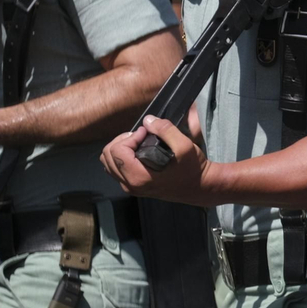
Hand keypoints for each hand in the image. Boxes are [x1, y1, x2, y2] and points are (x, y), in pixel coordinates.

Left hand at [98, 115, 216, 205]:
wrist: (200, 187)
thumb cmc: (193, 168)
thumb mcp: (185, 146)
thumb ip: (166, 130)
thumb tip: (148, 120)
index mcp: (139, 177)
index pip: (117, 150)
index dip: (131, 136)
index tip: (147, 133)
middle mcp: (130, 184)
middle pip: (107, 156)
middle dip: (123, 141)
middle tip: (142, 136)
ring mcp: (130, 187)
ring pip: (107, 162)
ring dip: (120, 148)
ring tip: (139, 143)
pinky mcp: (132, 186)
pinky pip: (115, 168)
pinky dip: (122, 157)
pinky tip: (138, 152)